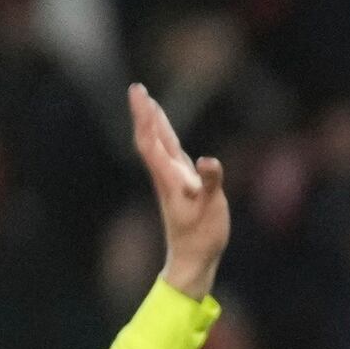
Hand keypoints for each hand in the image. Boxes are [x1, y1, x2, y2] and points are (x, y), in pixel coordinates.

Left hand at [130, 82, 230, 297]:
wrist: (192, 259)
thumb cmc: (202, 236)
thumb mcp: (212, 209)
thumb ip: (210, 183)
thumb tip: (208, 160)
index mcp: (169, 177)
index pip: (151, 141)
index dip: (145, 117)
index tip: (139, 94)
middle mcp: (166, 175)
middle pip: (150, 138)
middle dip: (145, 113)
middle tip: (137, 89)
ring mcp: (172, 180)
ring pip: (158, 145)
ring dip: (153, 123)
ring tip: (149, 102)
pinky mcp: (180, 186)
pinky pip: (169, 155)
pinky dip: (165, 137)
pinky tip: (167, 133)